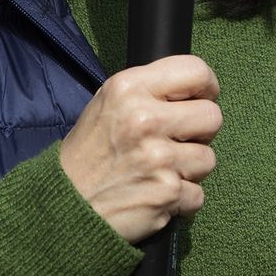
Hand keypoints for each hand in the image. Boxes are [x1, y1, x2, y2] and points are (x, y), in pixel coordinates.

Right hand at [58, 54, 220, 244]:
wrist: (63, 205)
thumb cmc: (88, 154)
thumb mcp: (106, 104)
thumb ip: (148, 91)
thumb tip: (194, 90)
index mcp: (129, 88)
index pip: (195, 71)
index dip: (206, 86)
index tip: (202, 98)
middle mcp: (144, 119)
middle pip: (212, 116)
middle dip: (200, 132)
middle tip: (175, 142)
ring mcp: (158, 158)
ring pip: (208, 158)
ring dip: (189, 169)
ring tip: (159, 171)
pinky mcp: (167, 192)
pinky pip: (199, 194)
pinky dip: (181, 200)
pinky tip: (156, 194)